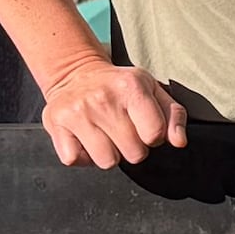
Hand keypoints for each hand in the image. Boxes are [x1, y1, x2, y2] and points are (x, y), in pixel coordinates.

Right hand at [36, 51, 191, 170]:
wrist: (74, 72)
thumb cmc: (118, 86)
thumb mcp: (151, 90)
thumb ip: (173, 115)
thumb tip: (179, 142)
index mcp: (131, 86)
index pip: (155, 134)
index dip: (153, 137)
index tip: (143, 127)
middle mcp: (103, 98)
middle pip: (134, 153)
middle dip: (131, 147)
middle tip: (121, 130)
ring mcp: (77, 112)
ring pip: (106, 162)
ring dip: (108, 154)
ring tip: (103, 135)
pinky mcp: (56, 123)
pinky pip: (76, 160)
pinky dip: (82, 156)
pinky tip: (85, 139)